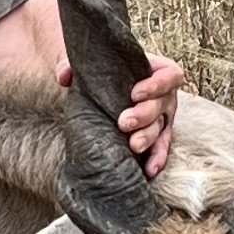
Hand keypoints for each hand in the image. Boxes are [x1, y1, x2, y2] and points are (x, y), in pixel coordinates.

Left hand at [57, 52, 183, 176]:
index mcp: (156, 71)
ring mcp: (161, 117)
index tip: (134, 94)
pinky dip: (156, 158)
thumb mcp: (90, 64)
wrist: (102, 87)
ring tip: (133, 146)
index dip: (156, 84)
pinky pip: (161, 148)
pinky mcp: (156, 136)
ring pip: (161, 128)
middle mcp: (163, 95)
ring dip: (148, 138)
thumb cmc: (102, 72)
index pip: (169, 75)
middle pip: (162, 105)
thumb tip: (64, 77)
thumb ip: (73, 65)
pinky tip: (148, 170)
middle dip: (144, 115)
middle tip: (123, 123)